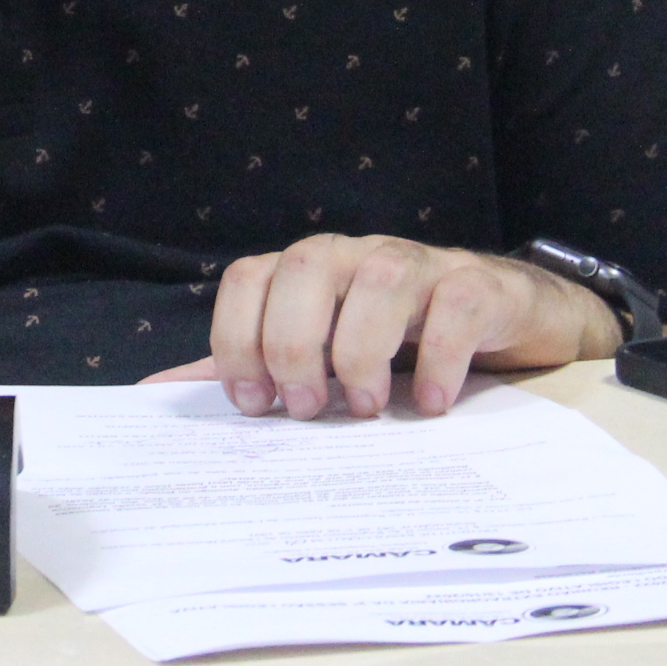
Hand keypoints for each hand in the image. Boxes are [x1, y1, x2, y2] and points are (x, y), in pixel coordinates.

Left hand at [145, 232, 611, 419]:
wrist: (511, 326)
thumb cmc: (404, 346)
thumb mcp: (321, 359)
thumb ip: (248, 369)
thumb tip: (156, 393)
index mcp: (311, 273)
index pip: (250, 276)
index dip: (237, 338)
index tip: (254, 404)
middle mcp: (359, 256)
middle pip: (305, 267)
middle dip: (294, 343)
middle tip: (310, 409)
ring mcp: (422, 265)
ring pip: (379, 277)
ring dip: (361, 347)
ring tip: (368, 408)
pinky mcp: (481, 285)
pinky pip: (456, 304)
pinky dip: (439, 357)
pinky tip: (433, 404)